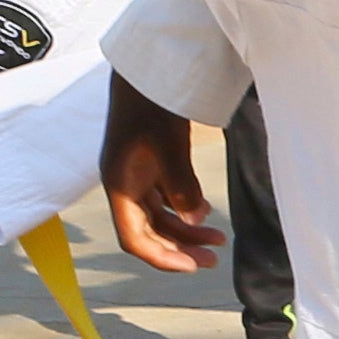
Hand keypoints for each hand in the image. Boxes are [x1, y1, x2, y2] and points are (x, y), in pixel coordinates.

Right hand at [97, 97, 221, 271]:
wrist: (146, 70)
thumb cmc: (152, 104)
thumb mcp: (169, 145)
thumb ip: (181, 185)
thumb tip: (195, 219)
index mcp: (120, 186)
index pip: (134, 239)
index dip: (161, 258)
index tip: (192, 268)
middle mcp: (124, 186)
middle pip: (149, 232)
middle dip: (179, 248)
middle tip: (213, 259)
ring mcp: (136, 175)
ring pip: (159, 216)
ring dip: (185, 231)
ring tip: (218, 240)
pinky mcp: (148, 165)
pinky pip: (165, 198)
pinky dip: (184, 209)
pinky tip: (207, 212)